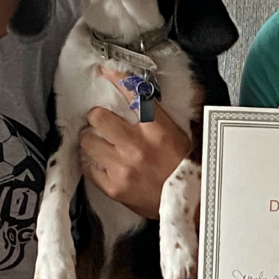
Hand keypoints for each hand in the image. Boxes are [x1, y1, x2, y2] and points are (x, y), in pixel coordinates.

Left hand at [80, 69, 191, 218]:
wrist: (190, 207)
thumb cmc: (188, 170)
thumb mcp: (183, 136)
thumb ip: (163, 115)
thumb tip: (150, 92)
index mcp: (158, 129)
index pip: (132, 94)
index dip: (116, 78)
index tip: (106, 70)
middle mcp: (136, 146)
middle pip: (98, 117)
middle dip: (97, 116)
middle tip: (102, 120)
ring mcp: (122, 168)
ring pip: (88, 141)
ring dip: (92, 139)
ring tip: (100, 142)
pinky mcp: (113, 187)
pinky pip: (89, 167)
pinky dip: (93, 162)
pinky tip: (102, 161)